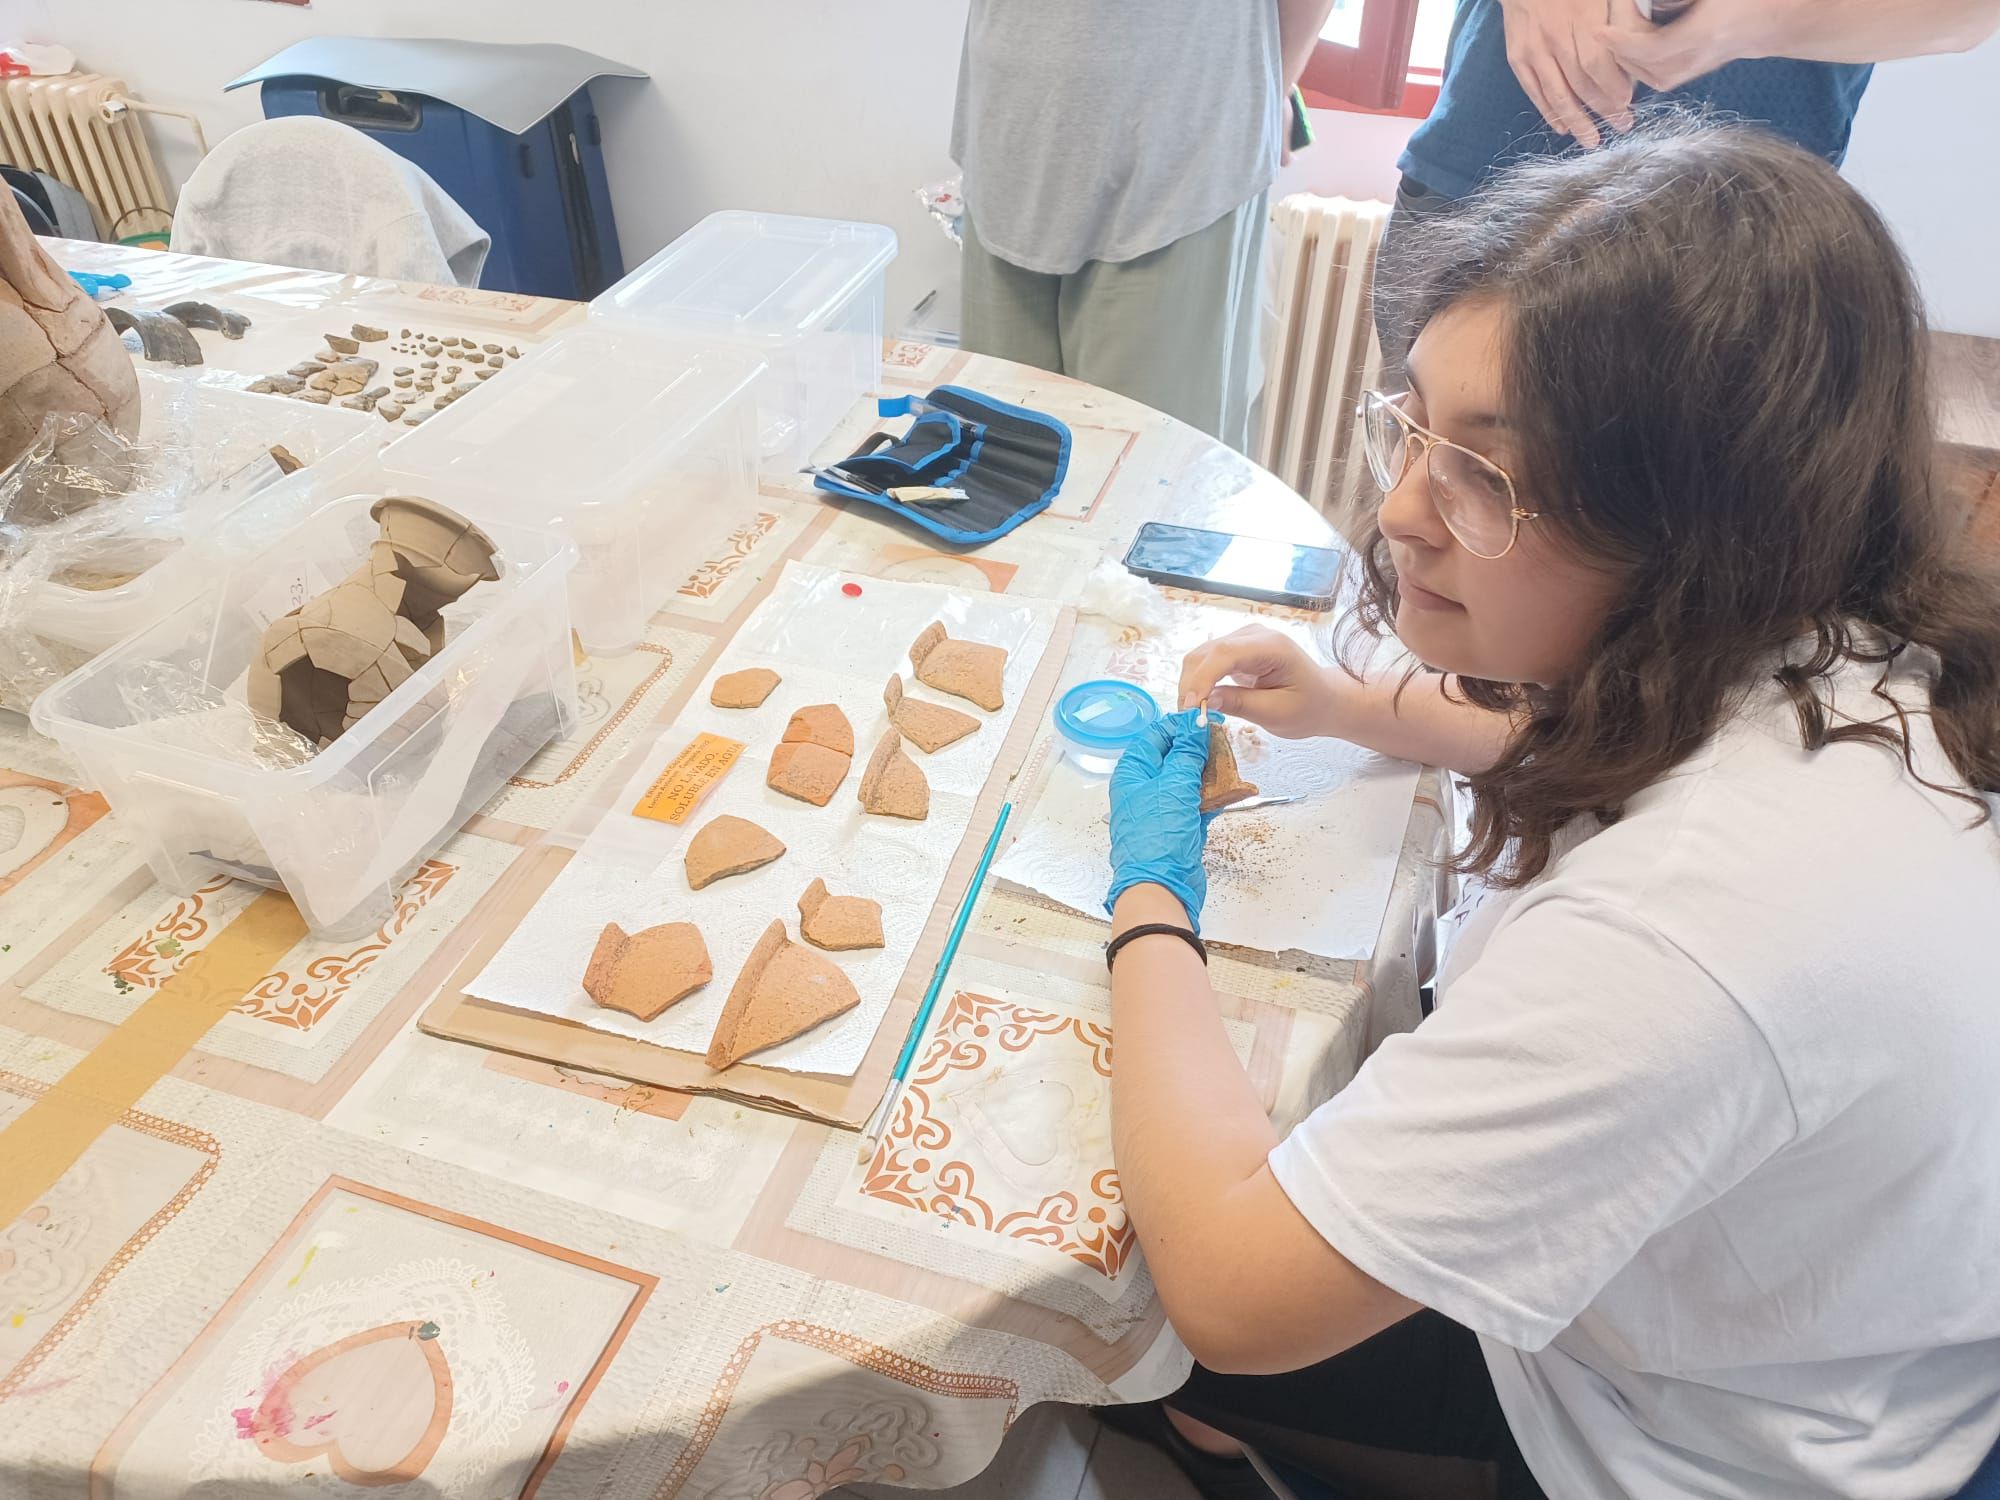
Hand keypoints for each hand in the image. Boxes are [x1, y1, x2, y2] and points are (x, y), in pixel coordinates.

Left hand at [1107, 708, 1212, 930]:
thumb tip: (1195, 723)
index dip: (1179, 725)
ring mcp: (1162, 809)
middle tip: (1222, 738)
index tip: (1205, 718)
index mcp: (1132, 773)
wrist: (1161, 887)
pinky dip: (1214, 796)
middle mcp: (1143, 789)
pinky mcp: (1179, 828)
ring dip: (1209, 771)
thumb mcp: (1174, 785)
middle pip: (1172, 757)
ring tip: (1231, 761)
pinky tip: (1233, 789)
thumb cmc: (1157, 837)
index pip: (1154, 736)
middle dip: (1197, 748)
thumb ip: (1186, 753)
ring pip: (1187, 780)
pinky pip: (1197, 803)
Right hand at [1179, 625, 1341, 739]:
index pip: (1225, 653)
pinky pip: (1207, 662)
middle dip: (1191, 685)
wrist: (1324, 699)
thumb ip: (1241, 704)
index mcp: (1272, 646)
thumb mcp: (1277, 713)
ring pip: (1201, 657)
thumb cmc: (1308, 707)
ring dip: (1191, 684)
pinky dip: (1198, 682)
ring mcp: (1243, 640)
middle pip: (1207, 653)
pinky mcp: (1236, 651)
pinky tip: (1200, 703)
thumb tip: (1205, 702)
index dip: (1202, 678)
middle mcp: (1254, 635)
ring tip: (1193, 714)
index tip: (1190, 708)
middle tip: (1188, 719)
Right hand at [1499, 0, 1634, 145]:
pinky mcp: (1517, 58)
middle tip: (1622, 125)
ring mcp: (1533, 50)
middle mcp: (1554, 36)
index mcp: (1580, 16)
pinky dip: (1549, 113)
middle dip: (1603, 109)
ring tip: (1592, 140)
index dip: (1612, 86)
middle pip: (1580, 83)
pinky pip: (1535, 92)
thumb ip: (1619, 15)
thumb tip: (1635, 50)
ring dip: (1577, 121)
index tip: (1628, 101)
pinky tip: (1564, 128)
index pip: (1597, 63)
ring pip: (1557, 94)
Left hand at [1602, 0, 1758, 91]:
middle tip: (1606, 21)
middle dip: (1618, 45)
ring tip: (1615, 32)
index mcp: (1703, 32)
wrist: (1770, 19)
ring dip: (1624, 55)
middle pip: (1641, 64)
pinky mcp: (1689, 75)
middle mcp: (1697, 57)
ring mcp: (1693, 70)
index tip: (1599, 30)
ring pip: (1644, 75)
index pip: (1650, 48)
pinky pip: (1652, 77)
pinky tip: (1627, 45)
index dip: (1621, 42)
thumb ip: (1673, 0)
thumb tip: (1646, 1)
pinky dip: (1635, 63)